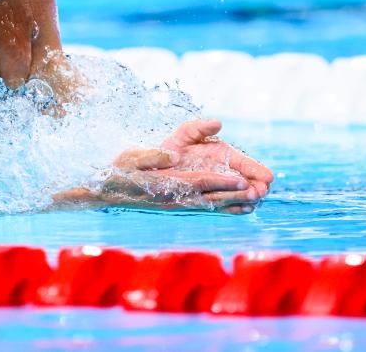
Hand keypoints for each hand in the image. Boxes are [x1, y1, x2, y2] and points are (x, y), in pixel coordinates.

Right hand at [111, 119, 273, 213]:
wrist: (106, 193)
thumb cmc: (119, 172)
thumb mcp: (132, 158)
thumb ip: (153, 157)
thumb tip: (175, 156)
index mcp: (166, 185)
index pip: (199, 182)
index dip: (221, 181)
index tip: (242, 180)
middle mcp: (175, 199)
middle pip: (210, 197)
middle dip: (235, 195)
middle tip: (259, 193)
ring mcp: (176, 205)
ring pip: (209, 205)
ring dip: (232, 204)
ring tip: (254, 203)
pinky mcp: (176, 207)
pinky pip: (203, 208)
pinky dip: (221, 208)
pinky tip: (235, 208)